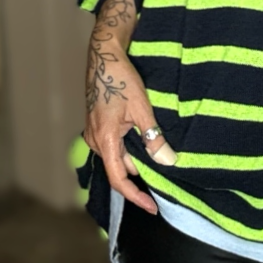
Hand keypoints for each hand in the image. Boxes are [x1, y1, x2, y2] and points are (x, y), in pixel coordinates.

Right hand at [83, 0, 175, 214]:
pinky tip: (144, 138)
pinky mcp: (98, 126)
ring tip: (158, 152)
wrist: (104, 55)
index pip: (119, 179)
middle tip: (166, 171)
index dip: (136, 196)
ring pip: (119, 156)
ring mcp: (94, 133)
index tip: (152, 207)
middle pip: (121, 167)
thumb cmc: (121, 78)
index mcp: (105, 140)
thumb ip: (153, 137)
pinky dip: (130, 147)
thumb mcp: (142, 108)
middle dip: (141, 171)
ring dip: (136, 157)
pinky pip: (115, 145)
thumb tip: (168, 161)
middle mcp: (95, 141)